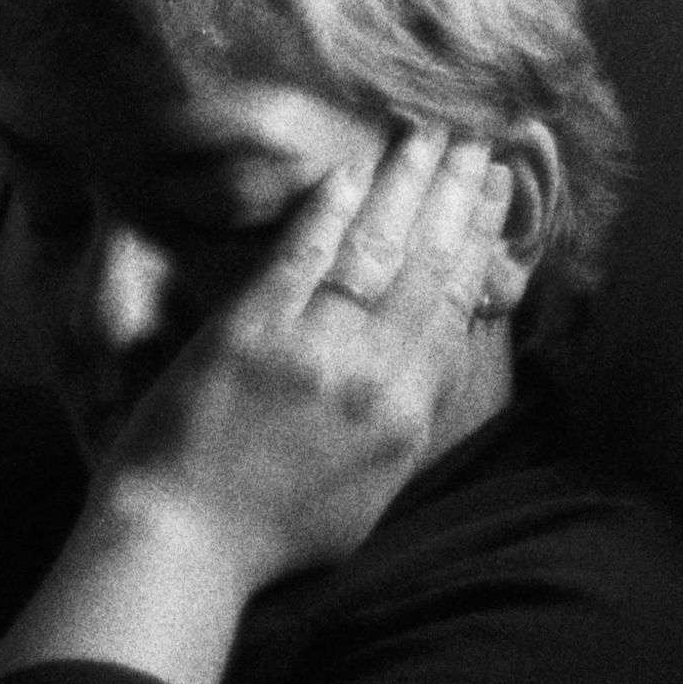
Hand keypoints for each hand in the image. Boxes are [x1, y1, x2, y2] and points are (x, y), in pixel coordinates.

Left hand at [86, 128, 513, 589]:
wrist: (183, 548)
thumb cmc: (271, 538)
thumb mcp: (371, 491)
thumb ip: (404, 423)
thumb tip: (429, 366)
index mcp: (406, 413)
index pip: (455, 308)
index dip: (481, 244)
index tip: (499, 196)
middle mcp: (374, 373)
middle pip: (428, 264)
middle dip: (457, 196)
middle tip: (478, 142)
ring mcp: (313, 348)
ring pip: (377, 249)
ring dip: (407, 184)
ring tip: (429, 135)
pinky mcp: (251, 332)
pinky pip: (302, 256)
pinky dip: (328, 210)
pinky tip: (351, 170)